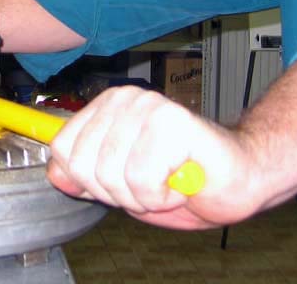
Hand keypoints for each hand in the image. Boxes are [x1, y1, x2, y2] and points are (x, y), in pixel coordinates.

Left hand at [46, 86, 257, 229]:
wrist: (239, 177)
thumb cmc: (183, 178)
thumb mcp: (122, 183)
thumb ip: (87, 176)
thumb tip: (56, 173)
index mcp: (107, 106)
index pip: (63, 150)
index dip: (91, 182)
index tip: (125, 179)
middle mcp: (125, 99)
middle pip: (84, 166)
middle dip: (118, 192)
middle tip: (152, 182)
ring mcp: (149, 106)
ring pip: (111, 175)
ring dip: (143, 196)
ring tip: (169, 179)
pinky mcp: (172, 122)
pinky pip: (141, 180)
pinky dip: (163, 195)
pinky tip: (182, 179)